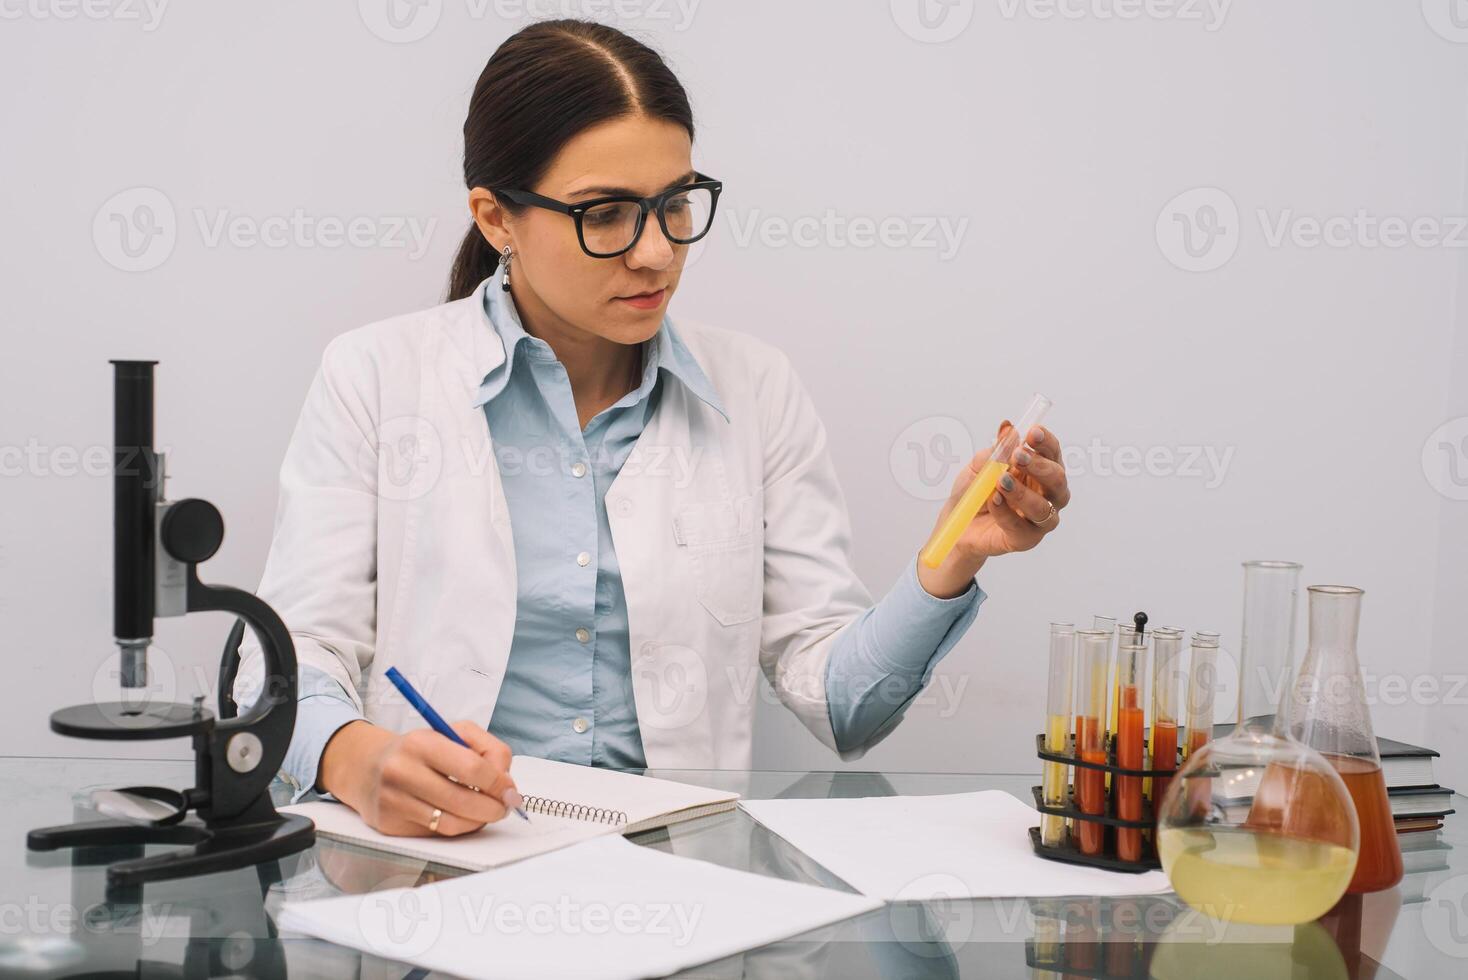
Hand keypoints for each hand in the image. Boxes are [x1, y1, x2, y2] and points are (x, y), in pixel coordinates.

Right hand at [318, 719, 517, 836]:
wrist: (368, 766)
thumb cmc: (420, 750)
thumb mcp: (455, 733)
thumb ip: (490, 750)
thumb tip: (506, 785)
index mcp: (421, 743)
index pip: (472, 768)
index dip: (498, 783)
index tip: (509, 790)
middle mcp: (402, 772)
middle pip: (463, 801)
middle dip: (494, 808)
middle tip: (504, 806)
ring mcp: (393, 801)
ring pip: (451, 824)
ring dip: (478, 822)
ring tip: (485, 812)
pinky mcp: (389, 824)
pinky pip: (435, 834)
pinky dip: (457, 828)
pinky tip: (460, 816)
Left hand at [917, 422, 1070, 598]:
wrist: (957, 523)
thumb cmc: (974, 492)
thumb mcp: (978, 467)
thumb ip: (994, 452)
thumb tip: (1008, 430)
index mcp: (1040, 471)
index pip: (1052, 453)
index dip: (1046, 442)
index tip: (1032, 432)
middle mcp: (1047, 495)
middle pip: (1058, 479)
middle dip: (1039, 466)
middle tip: (1017, 456)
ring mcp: (1039, 519)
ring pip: (1043, 508)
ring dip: (1022, 492)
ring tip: (1000, 482)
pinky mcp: (1026, 539)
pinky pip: (1021, 528)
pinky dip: (1005, 513)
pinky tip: (993, 501)